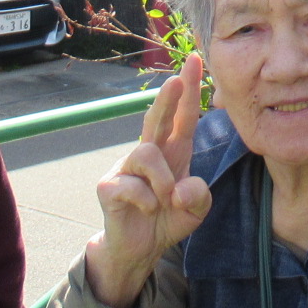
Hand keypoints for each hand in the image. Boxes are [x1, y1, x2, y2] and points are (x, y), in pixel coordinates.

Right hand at [84, 53, 212, 307]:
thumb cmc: (168, 218)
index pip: (184, 116)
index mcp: (174, 152)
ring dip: (163, 181)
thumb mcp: (195, 210)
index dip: (190, 89)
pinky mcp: (109, 185)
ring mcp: (126, 166)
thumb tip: (180, 187)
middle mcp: (150, 152)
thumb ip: (198, 197)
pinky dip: (147, 201)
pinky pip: (132, 185)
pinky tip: (147, 210)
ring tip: (166, 201)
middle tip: (176, 80)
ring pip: (147, 154)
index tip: (194, 60)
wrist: (139, 248)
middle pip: (157, 118)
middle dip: (167, 98)